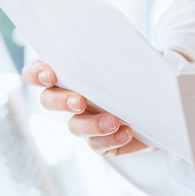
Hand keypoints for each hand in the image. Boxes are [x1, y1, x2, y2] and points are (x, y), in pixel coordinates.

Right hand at [22, 60, 150, 157]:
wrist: (158, 104)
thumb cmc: (140, 73)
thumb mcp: (136, 59)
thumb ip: (130, 53)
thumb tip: (143, 51)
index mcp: (71, 71)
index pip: (37, 72)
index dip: (36, 73)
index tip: (49, 75)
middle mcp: (71, 97)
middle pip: (49, 100)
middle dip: (61, 101)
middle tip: (80, 101)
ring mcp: (83, 120)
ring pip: (74, 126)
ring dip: (92, 124)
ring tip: (114, 121)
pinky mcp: (99, 141)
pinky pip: (97, 144)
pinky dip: (111, 139)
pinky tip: (126, 132)